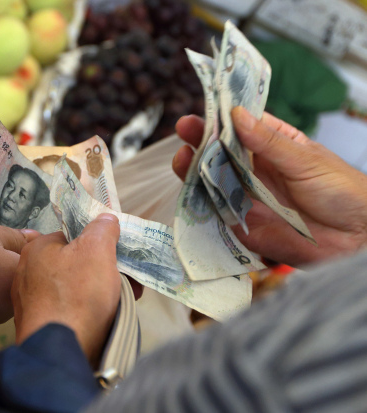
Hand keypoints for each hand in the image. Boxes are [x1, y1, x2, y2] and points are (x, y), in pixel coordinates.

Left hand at [11, 214, 120, 366]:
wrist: (61, 351)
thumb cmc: (77, 294)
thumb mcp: (97, 251)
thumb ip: (102, 230)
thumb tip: (105, 218)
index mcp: (35, 250)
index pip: (71, 237)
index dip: (99, 244)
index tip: (120, 257)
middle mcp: (25, 273)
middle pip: (73, 265)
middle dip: (104, 271)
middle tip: (130, 282)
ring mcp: (28, 303)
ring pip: (72, 289)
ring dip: (99, 293)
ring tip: (124, 302)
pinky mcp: (37, 326)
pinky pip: (67, 311)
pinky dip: (85, 313)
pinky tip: (103, 320)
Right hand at [173, 107, 366, 265]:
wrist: (358, 239)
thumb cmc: (344, 192)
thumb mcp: (306, 160)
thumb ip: (268, 142)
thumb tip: (237, 115)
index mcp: (275, 147)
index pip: (243, 127)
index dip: (223, 116)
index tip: (205, 105)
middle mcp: (258, 171)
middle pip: (222, 153)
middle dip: (202, 140)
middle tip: (185, 128)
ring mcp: (249, 197)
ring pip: (214, 181)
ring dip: (196, 169)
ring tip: (182, 156)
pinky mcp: (244, 225)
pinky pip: (218, 213)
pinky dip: (202, 201)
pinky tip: (191, 187)